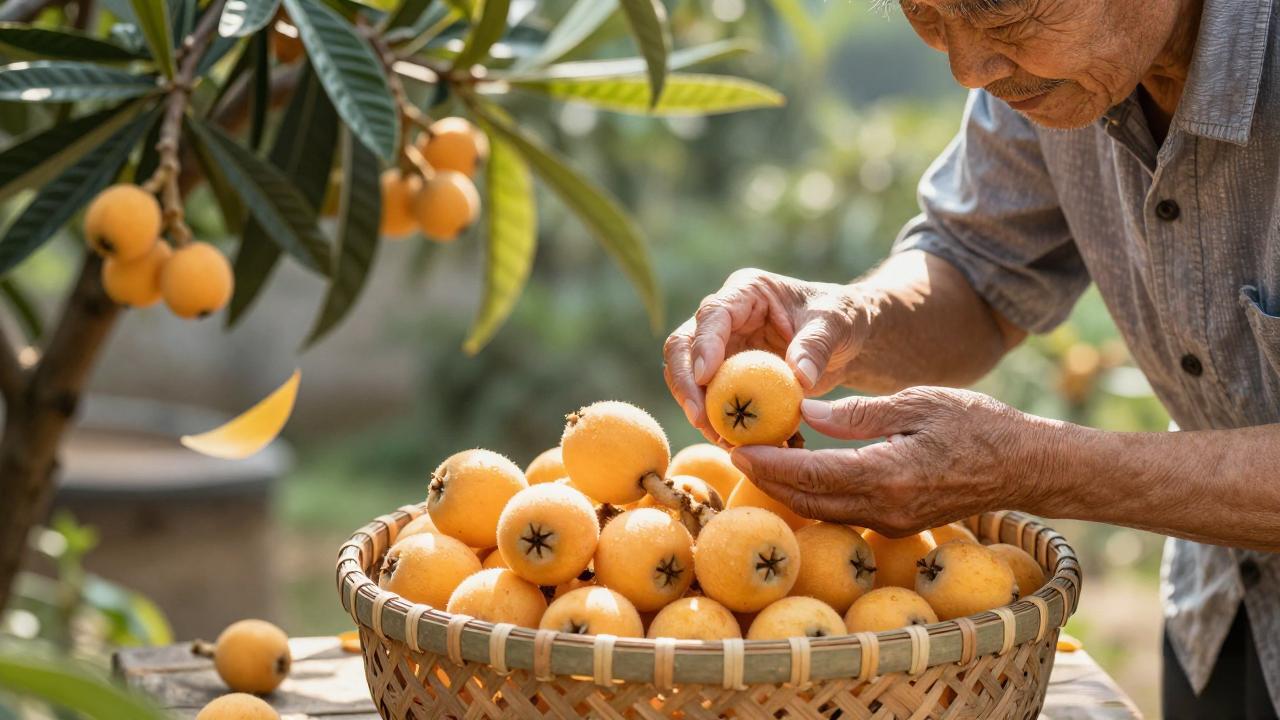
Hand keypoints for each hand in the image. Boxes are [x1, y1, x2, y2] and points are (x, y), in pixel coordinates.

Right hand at [663, 268, 871, 442]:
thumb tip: (799, 376)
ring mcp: (721, 348)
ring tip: (725, 441)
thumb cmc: (840, 319)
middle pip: (683, 346)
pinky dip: (722, 425)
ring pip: (689, 379)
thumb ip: (817, 345)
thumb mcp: (836, 324)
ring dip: (700, 411)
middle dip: (685, 384)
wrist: (844, 341)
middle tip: (701, 419)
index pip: (712, 314)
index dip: (703, 345)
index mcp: (746, 292)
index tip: (704, 377)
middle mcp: (724, 318)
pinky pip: (713, 402)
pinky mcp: (727, 377)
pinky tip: (741, 446)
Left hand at [728, 387, 1051, 535]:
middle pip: (809, 502)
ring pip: (823, 513)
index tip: (738, 450)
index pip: (814, 475)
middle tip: (735, 456)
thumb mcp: (918, 402)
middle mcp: (886, 509)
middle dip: (769, 482)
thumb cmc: (978, 423)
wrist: (1026, 466)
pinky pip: (843, 514)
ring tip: (758, 463)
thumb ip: (859, 412)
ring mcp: (892, 522)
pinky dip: (815, 497)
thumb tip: (806, 413)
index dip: (771, 465)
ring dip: (788, 492)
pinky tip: (798, 476)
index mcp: (890, 475)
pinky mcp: (896, 525)